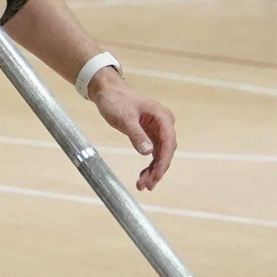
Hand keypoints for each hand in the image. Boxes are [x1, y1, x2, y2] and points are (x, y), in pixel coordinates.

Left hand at [87, 70, 175, 190]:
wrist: (107, 91)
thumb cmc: (116, 101)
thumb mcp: (124, 118)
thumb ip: (136, 135)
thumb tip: (148, 152)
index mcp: (162, 117)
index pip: (168, 143)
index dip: (164, 162)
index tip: (157, 176)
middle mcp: (164, 123)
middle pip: (166, 151)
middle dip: (158, 170)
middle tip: (147, 186)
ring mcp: (158, 129)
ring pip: (160, 154)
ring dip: (153, 170)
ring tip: (142, 185)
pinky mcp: (150, 133)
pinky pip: (153, 152)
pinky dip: (148, 164)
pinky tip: (142, 176)